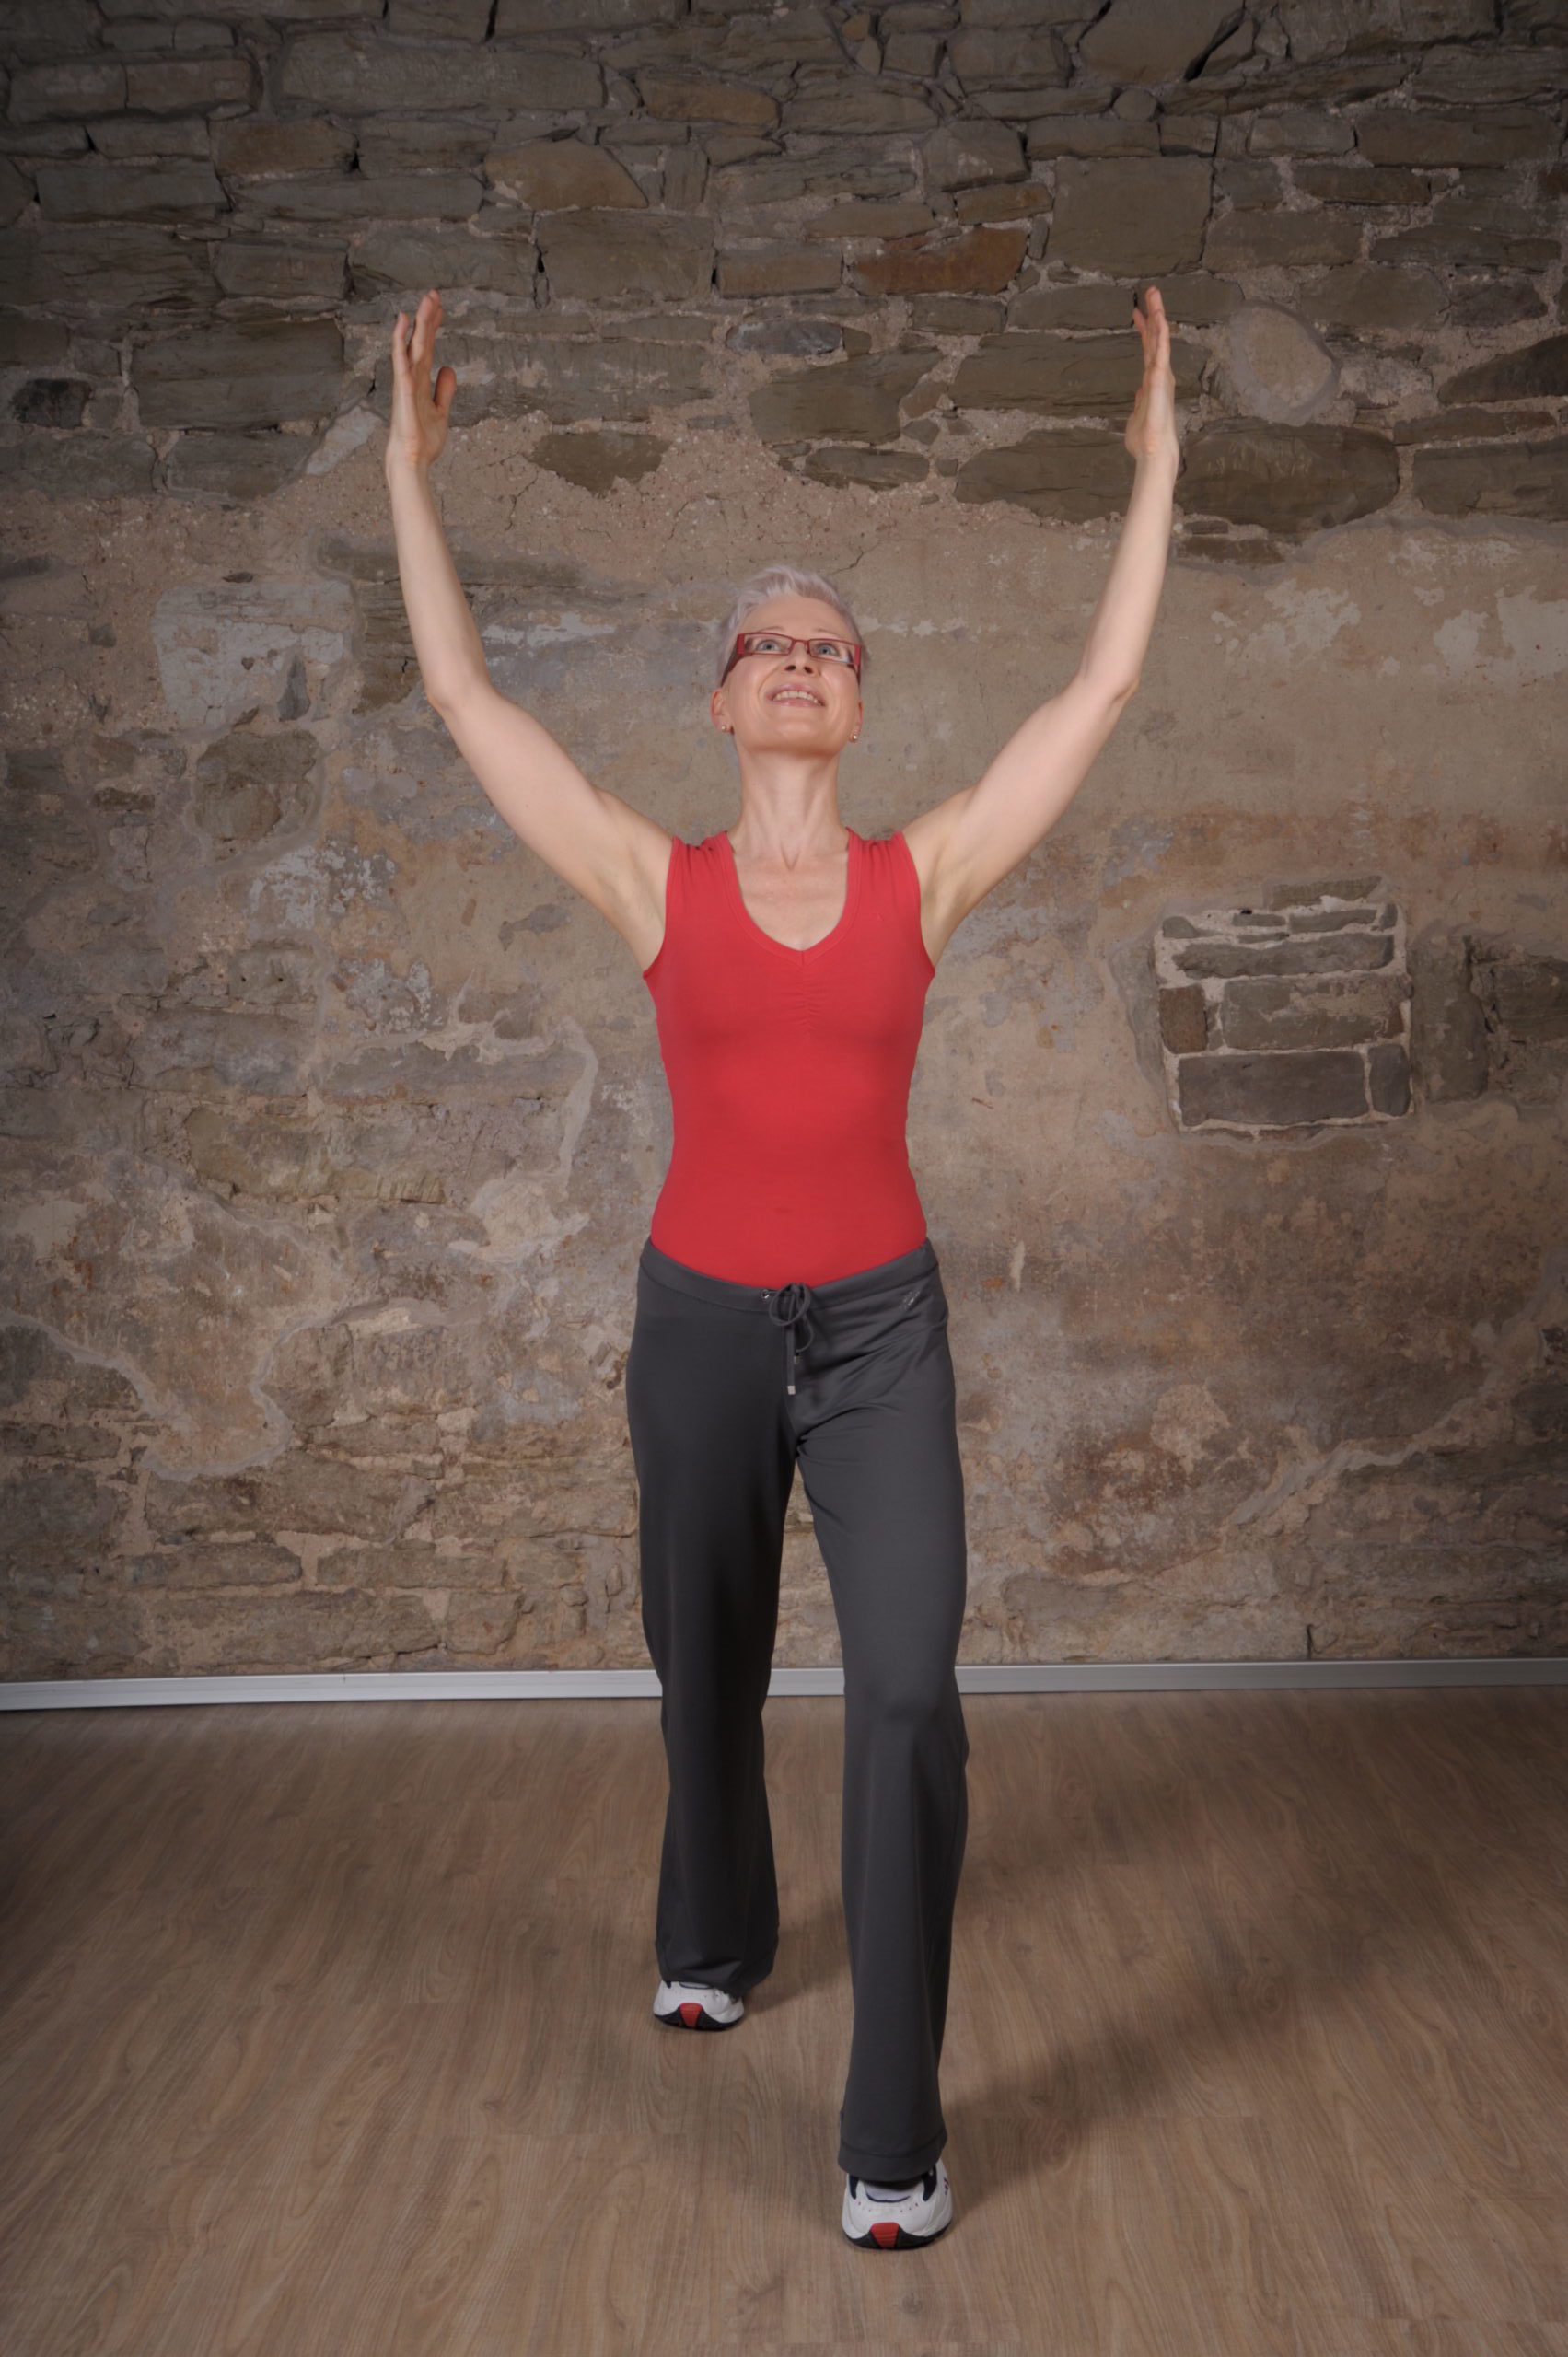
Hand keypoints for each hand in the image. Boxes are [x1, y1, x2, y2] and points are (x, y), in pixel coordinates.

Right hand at [386, 288, 456, 477]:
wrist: (412, 461)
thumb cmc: (422, 441)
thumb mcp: (441, 412)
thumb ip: (444, 391)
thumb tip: (449, 368)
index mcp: (421, 381)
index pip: (429, 348)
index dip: (434, 327)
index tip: (440, 308)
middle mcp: (412, 377)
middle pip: (421, 341)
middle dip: (427, 317)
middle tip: (434, 293)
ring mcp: (406, 382)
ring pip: (412, 345)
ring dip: (419, 322)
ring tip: (426, 299)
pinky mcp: (403, 389)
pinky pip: (400, 359)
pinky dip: (401, 339)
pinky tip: (403, 321)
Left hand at [1125, 284, 1179, 471]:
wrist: (1152, 451)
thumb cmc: (1145, 440)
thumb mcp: (1137, 417)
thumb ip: (1139, 403)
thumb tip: (1140, 393)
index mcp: (1152, 382)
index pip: (1147, 351)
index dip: (1144, 332)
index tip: (1137, 314)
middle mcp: (1159, 375)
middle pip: (1155, 339)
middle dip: (1153, 315)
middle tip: (1149, 292)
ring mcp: (1161, 374)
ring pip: (1160, 338)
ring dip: (1158, 315)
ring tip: (1153, 293)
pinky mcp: (1161, 378)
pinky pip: (1161, 350)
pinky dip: (1161, 332)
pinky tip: (1159, 316)